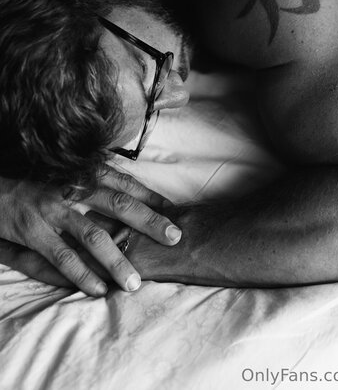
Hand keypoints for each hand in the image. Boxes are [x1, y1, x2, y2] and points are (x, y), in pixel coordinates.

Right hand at [0, 167, 181, 295]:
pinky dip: (83, 276)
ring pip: (93, 236)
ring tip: (135, 282)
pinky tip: (99, 290)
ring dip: (117, 261)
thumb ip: (101, 185)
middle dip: (149, 222)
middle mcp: (74, 189)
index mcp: (85, 174)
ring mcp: (55, 210)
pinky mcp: (35, 232)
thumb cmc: (43, 185)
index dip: (152, 197)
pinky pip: (63, 258)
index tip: (175, 211)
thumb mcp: (73, 177)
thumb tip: (139, 197)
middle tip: (173, 237)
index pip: (126, 184)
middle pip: (119, 204)